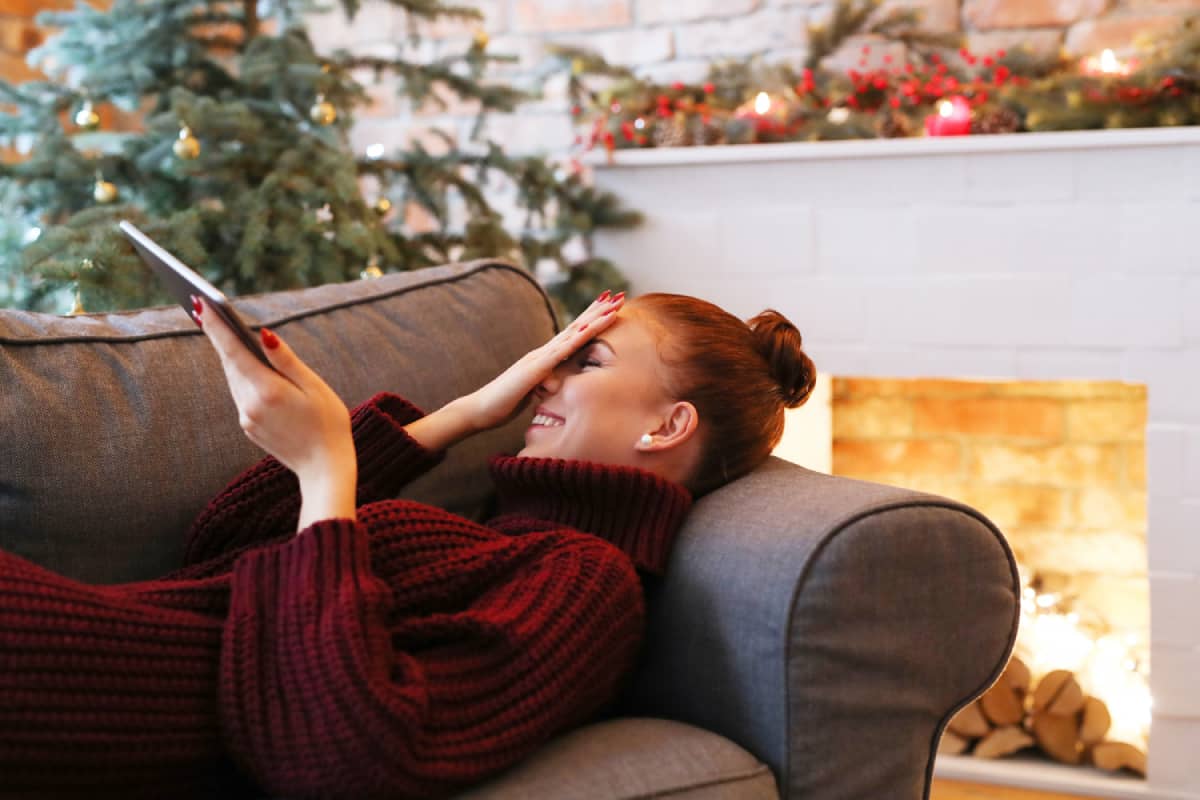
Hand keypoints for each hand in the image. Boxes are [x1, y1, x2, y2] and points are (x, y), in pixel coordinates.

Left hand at [192, 296, 354, 486]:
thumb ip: (286, 360)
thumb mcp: (314, 387)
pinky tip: (248, 368)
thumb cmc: (329, 423)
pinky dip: (243, 378)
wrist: (325, 468)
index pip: (234, 351)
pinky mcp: (250, 428)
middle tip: (205, 310)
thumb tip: (264, 335)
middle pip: (230, 363)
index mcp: (267, 390)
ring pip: (234, 379)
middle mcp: (250, 405)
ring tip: (224, 333)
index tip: (200, 304)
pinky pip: (242, 395)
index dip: (216, 327)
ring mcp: (247, 419)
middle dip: (220, 338)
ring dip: (232, 358)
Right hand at [464, 290, 624, 431]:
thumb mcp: (534, 391)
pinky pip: (558, 353)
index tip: (609, 306)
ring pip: (572, 335)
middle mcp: (543, 352)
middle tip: (617, 295)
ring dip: (593, 319)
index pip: (573, 335)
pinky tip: (587, 329)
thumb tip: (558, 383)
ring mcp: (538, 358)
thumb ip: (546, 383)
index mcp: (545, 358)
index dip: (591, 319)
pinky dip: (574, 340)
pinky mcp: (533, 370)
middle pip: (576, 327)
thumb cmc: (505, 403)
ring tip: (611, 305)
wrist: (480, 410)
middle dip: (597, 311)